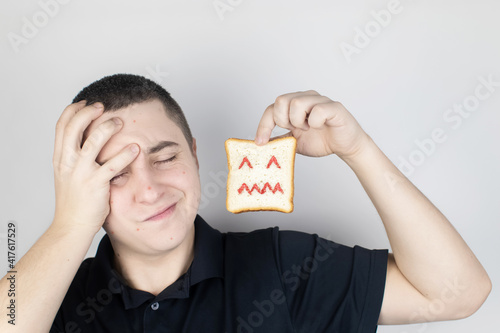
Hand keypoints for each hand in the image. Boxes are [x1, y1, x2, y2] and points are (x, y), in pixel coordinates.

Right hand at [52, 101, 138, 232]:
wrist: (71, 226)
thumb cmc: (74, 201)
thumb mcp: (68, 174)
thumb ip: (74, 156)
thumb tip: (85, 139)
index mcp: (60, 158)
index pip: (62, 126)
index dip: (74, 110)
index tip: (86, 103)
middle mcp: (67, 162)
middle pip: (74, 128)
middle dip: (88, 113)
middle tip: (103, 106)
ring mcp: (81, 173)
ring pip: (93, 142)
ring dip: (108, 128)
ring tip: (121, 121)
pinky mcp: (96, 184)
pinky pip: (112, 165)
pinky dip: (125, 154)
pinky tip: (135, 148)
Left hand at [255, 90, 370, 159]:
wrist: (346, 146)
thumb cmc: (322, 140)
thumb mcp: (294, 142)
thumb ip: (280, 139)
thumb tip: (261, 143)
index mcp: (294, 104)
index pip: (272, 108)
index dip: (264, 125)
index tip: (261, 141)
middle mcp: (306, 98)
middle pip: (281, 100)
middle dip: (283, 121)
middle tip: (294, 130)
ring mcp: (320, 100)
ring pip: (297, 103)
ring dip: (299, 122)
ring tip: (309, 128)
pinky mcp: (334, 107)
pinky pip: (317, 110)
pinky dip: (315, 123)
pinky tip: (320, 126)